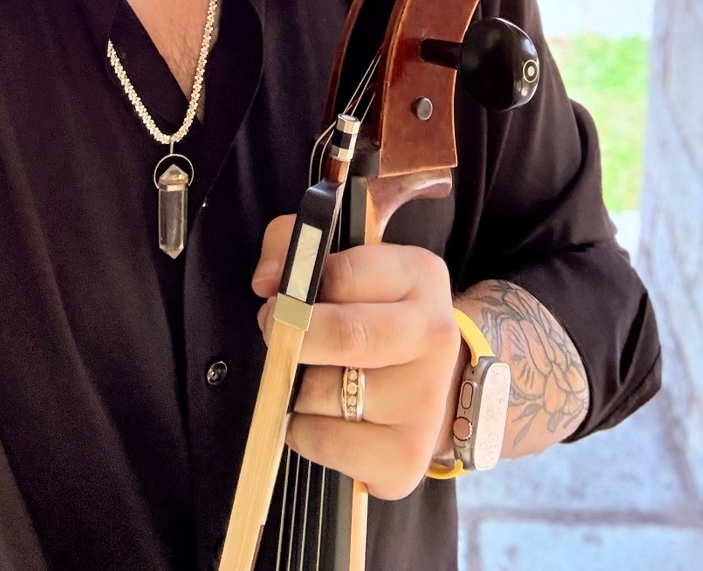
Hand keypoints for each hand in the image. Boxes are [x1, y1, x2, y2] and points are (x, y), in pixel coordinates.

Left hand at [252, 216, 462, 499]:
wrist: (429, 386)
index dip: (297, 289)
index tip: (279, 300)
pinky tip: (326, 416)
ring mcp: (426, 402)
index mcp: (421, 275)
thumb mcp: (341, 261)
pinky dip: (304, 430)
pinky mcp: (405, 458)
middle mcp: (435, 336)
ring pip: (323, 393)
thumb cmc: (371, 314)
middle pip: (343, 335)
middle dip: (292, 338)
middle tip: (278, 339)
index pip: (341, 274)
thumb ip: (292, 244)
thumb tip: (266, 281)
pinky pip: (321, 441)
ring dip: (299, 388)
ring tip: (317, 378)